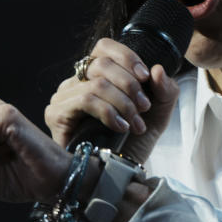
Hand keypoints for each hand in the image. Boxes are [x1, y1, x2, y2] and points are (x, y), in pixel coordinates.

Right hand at [44, 38, 179, 164]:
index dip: (127, 56)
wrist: (118, 174)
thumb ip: (164, 89)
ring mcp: (63, 97)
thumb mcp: (158, 112)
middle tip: (144, 107)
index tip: (145, 77)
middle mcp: (76, 82)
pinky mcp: (56, 114)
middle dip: (130, 85)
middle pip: (102, 63)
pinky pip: (85, 99)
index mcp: (96, 75)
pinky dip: (109, 112)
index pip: (104, 47)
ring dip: (123, 103)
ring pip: (96, 83)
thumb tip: (157, 69)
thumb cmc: (134, 142)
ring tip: (135, 123)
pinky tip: (121, 127)